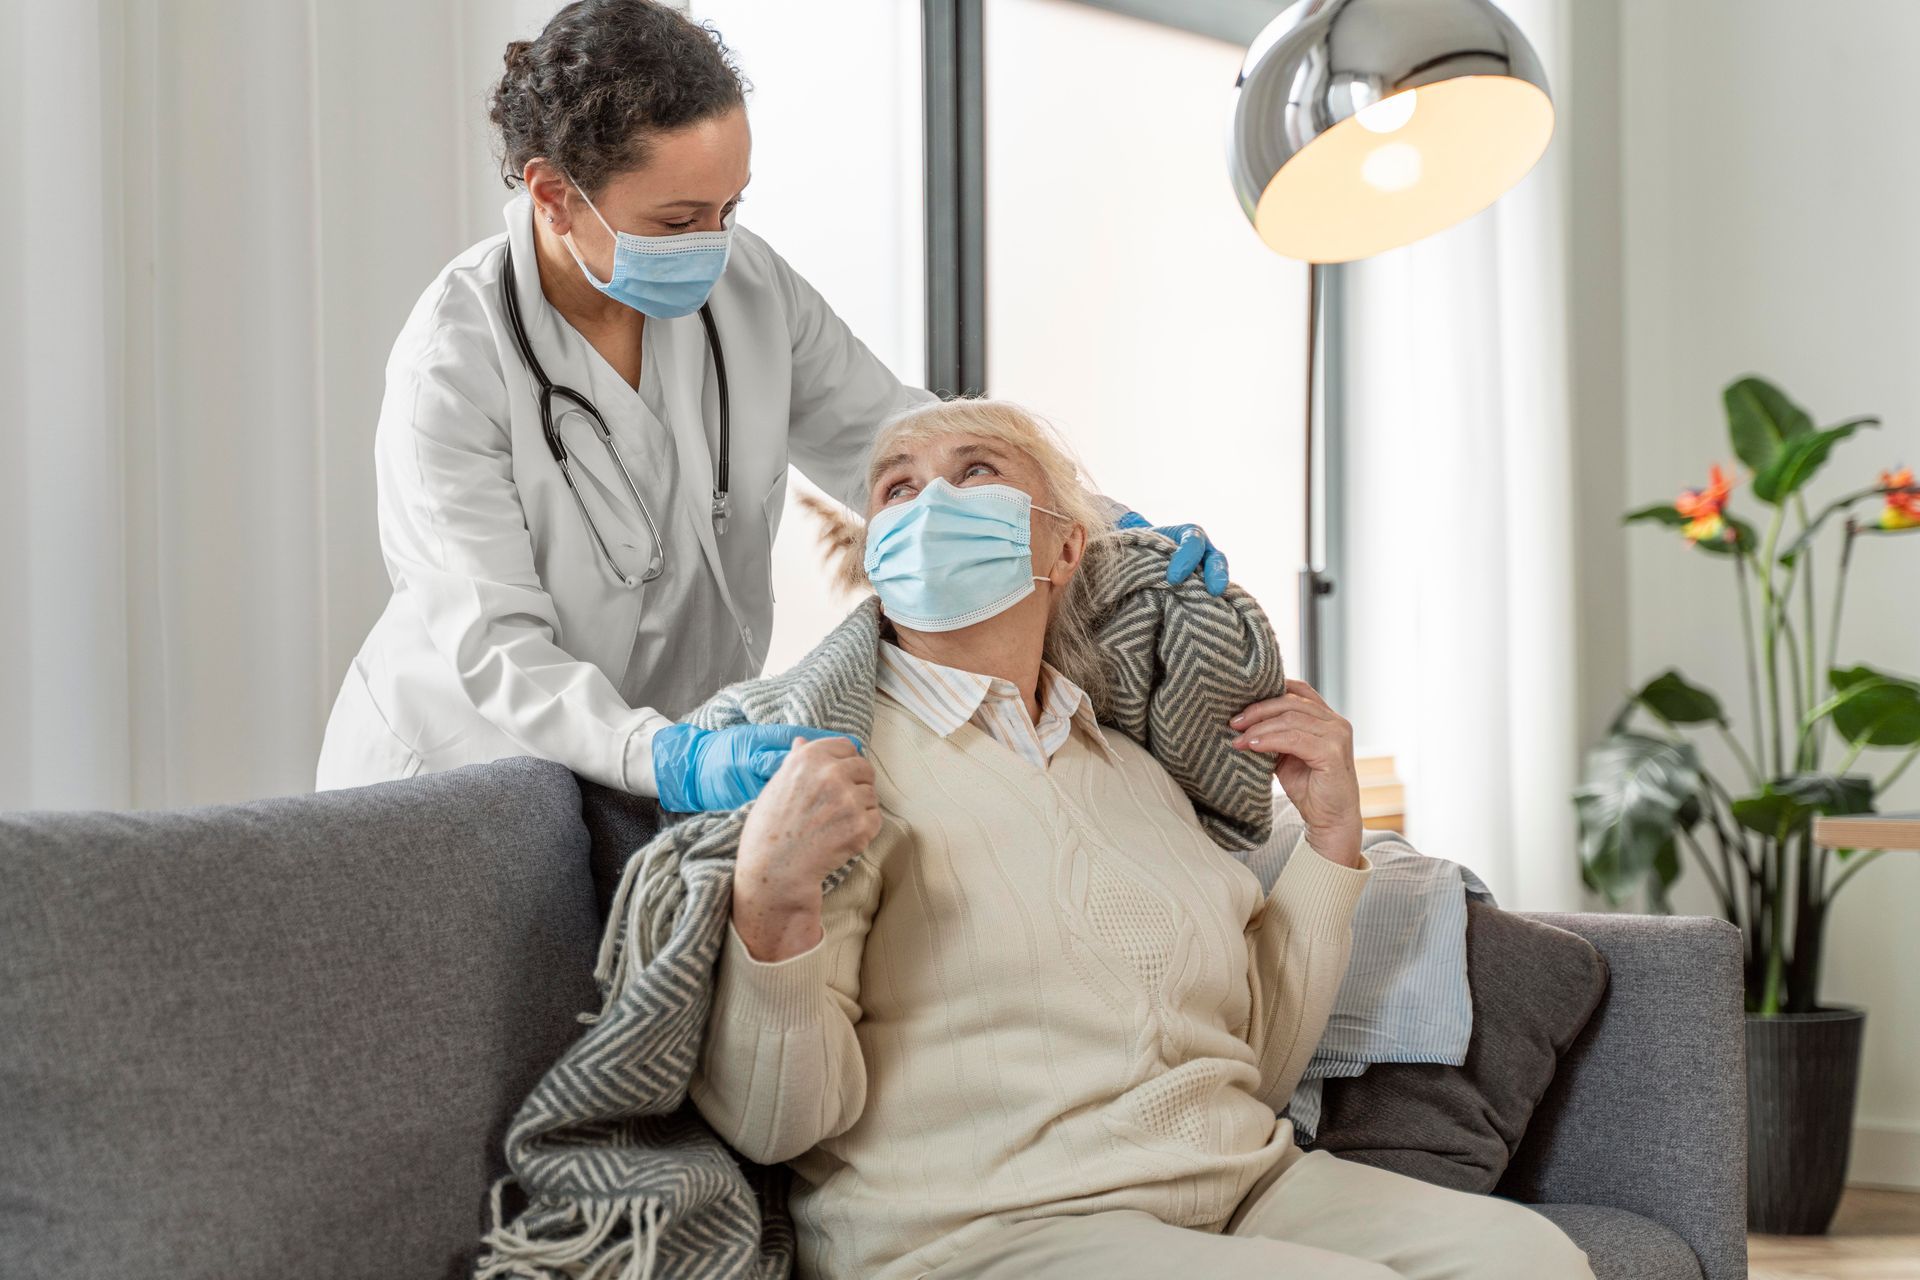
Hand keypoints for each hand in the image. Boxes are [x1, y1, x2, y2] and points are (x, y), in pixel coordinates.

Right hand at [732, 735, 880, 959]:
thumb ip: (795, 761)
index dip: (844, 761)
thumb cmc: (769, 829)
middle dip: (857, 783)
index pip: (846, 746)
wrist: (773, 870)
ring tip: (834, 825)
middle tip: (840, 805)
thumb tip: (802, 742)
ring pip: (871, 795)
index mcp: (810, 758)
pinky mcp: (861, 825)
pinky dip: (864, 829)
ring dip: (860, 808)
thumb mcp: (776, 786)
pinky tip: (841, 837)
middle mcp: (832, 773)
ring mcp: (849, 799)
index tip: (838, 776)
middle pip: (865, 768)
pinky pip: (875, 818)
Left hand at [1115, 509, 1228, 594]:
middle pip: (1216, 560)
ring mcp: (1207, 571)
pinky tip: (1209, 617)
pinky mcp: (1205, 589)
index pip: (1193, 542)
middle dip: (1216, 574)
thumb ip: (1140, 539)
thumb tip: (1131, 538)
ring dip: (1219, 590)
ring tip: (1217, 605)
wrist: (1142, 559)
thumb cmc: (1142, 546)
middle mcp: (1203, 551)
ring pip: (1219, 578)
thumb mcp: (1141, 540)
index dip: (1186, 559)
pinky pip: (1213, 595)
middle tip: (1213, 591)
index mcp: (1189, 534)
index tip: (1173, 578)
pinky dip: (1213, 604)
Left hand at [1229, 679, 1362, 866]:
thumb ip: (1275, 735)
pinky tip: (1253, 746)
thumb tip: (1241, 721)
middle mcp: (1336, 722)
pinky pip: (1294, 739)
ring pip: (1291, 719)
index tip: (1240, 702)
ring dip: (1260, 727)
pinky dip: (1270, 740)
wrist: (1330, 821)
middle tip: (1233, 722)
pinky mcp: (1333, 752)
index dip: (1270, 690)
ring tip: (1239, 738)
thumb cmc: (1309, 788)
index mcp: (1327, 718)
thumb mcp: (1287, 755)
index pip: (1299, 690)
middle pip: (1291, 702)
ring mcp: (1337, 735)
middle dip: (1258, 710)